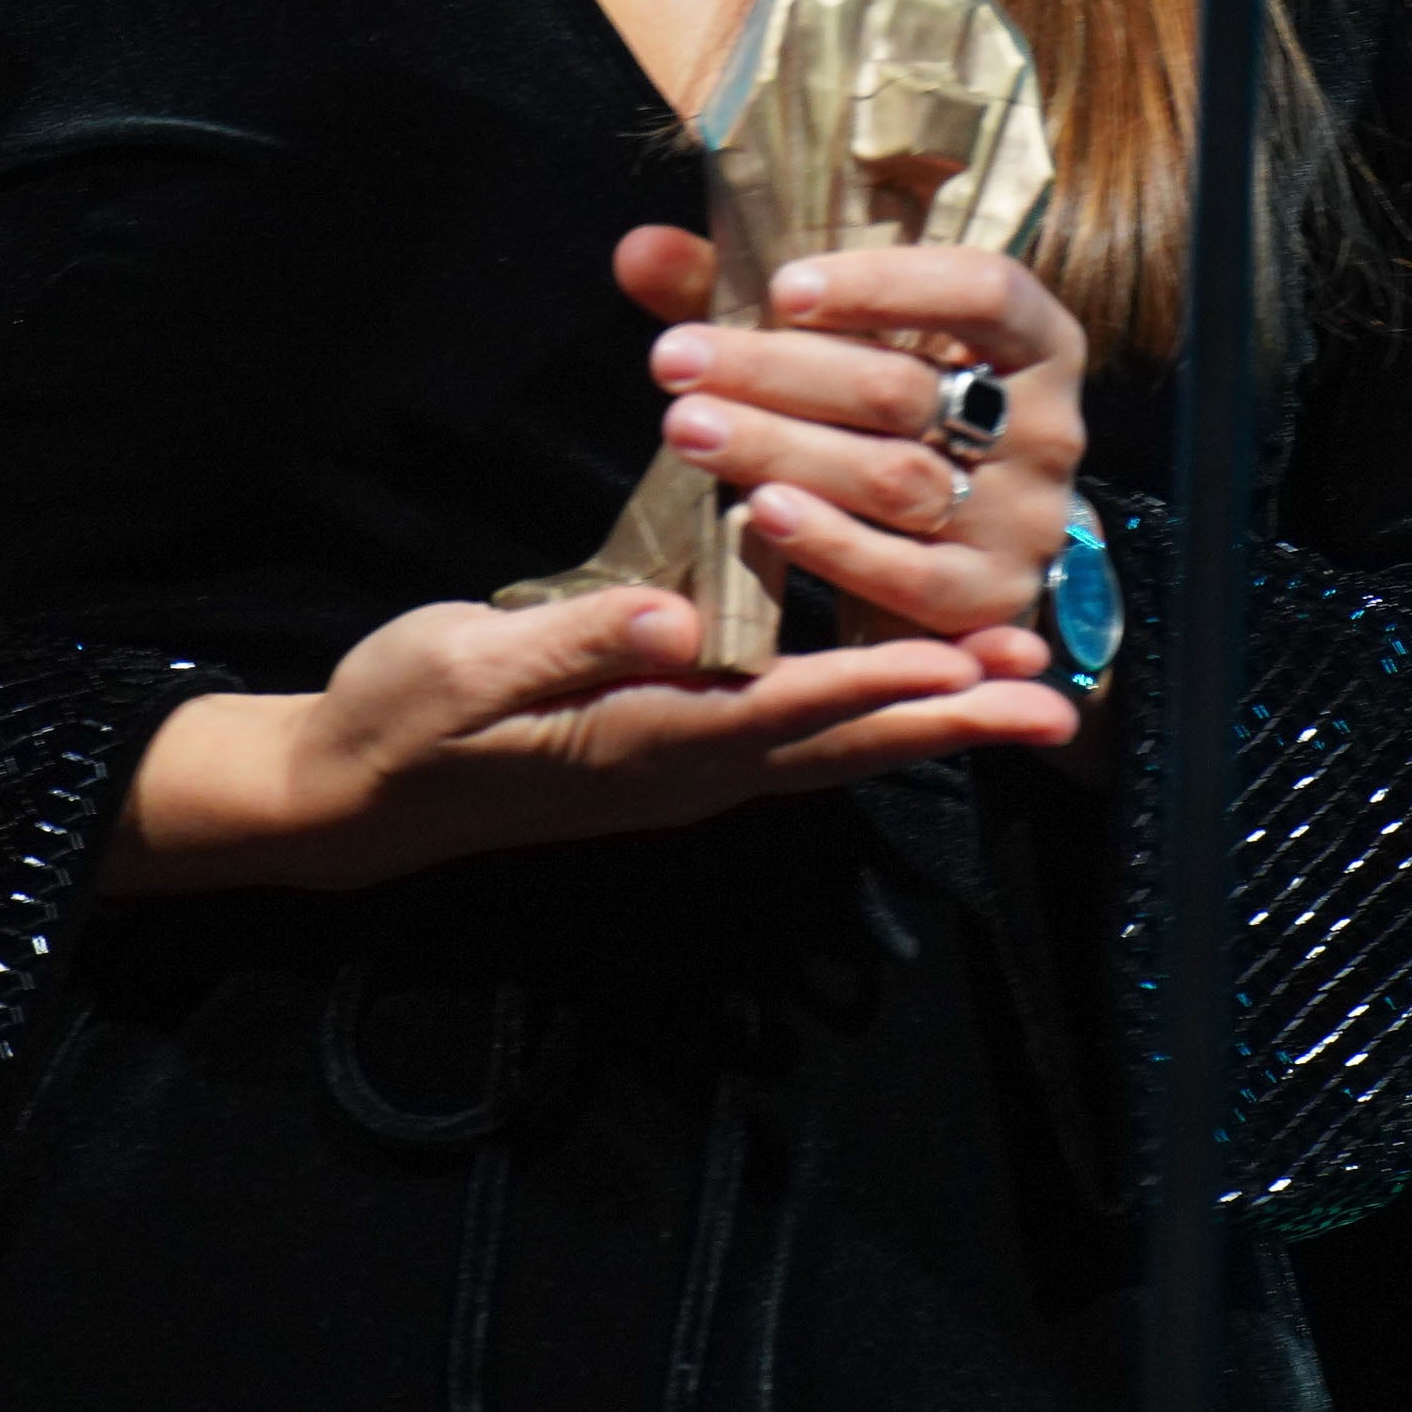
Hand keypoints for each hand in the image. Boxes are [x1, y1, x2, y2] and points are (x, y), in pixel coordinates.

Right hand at [105, 574, 1076, 899]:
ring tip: (1020, 694)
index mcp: (646, 737)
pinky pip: (796, 743)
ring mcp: (685, 774)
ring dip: (927, 722)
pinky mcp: (674, 758)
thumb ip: (574, 641)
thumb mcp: (469, 663)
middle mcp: (687, 768)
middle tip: (1054, 702)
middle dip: (951, 721)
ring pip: (830, 750)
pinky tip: (910, 690)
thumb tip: (674, 622)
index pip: (789, 708)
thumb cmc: (407, 712)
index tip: (970, 664)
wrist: (357, 790)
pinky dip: (866, 718)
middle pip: (842, 745)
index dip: (881, 683)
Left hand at [614, 222, 1092, 685]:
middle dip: (779, 372)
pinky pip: (907, 575)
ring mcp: (1025, 520)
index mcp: (1033, 340)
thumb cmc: (885, 412)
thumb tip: (641, 250)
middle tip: (675, 359)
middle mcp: (1048, 427)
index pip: (982, 290)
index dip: (884, 285)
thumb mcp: (835, 342)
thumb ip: (743, 291)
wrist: (955, 545)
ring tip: (689, 426)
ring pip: (894, 478)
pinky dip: (830, 542)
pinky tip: (761, 510)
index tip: (781, 289)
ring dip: (781, 449)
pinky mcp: (990, 600)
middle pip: (904, 389)